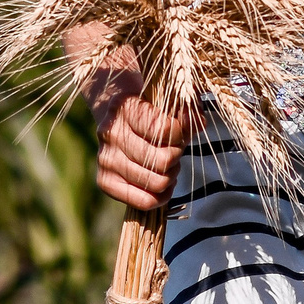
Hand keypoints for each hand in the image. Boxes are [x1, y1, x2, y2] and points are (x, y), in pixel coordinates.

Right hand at [85, 52, 196, 209]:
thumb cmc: (149, 111)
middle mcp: (110, 133)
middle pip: (162, 160)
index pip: (164, 130)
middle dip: (176, 157)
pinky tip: (163, 183)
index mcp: (124, 107)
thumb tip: (199, 123)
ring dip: (171, 176)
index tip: (178, 131)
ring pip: (156, 182)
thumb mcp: (168, 102)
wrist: (117, 120)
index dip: (180, 134)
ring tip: (168, 166)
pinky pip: (144, 201)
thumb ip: (187, 111)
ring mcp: (105, 159)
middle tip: (174, 151)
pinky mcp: (104, 182)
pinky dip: (161, 197)